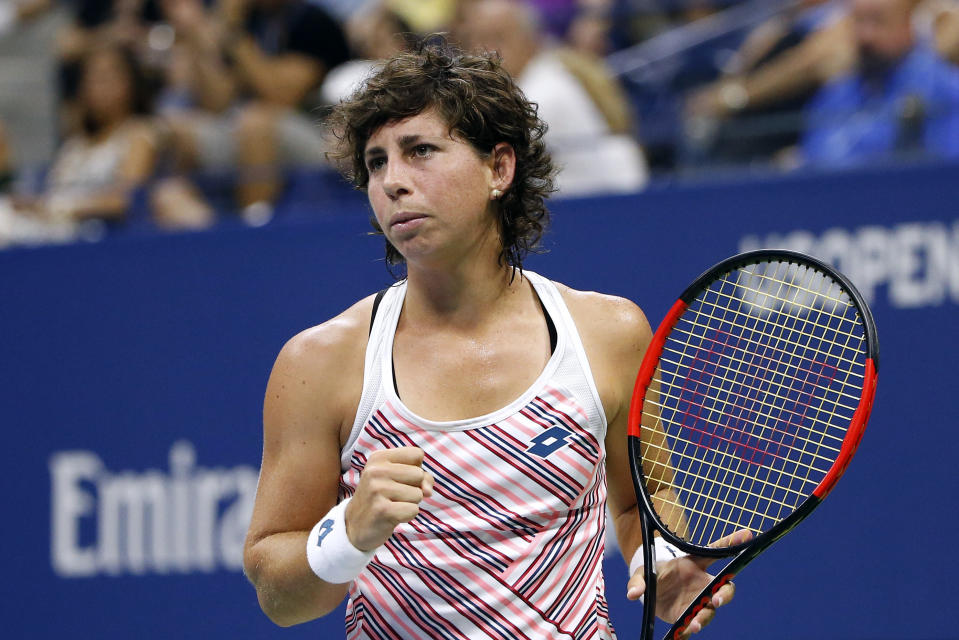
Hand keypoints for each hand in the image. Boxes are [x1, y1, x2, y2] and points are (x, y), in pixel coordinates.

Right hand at [345, 446, 433, 551]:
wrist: (354, 526)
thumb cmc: (382, 498)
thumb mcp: (398, 479)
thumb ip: (421, 477)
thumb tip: (428, 491)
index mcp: (379, 458)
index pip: (417, 454)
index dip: (416, 469)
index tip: (399, 479)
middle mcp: (375, 470)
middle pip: (419, 474)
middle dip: (414, 488)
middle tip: (394, 496)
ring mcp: (377, 490)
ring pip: (418, 494)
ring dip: (409, 503)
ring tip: (391, 505)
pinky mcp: (382, 510)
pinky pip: (413, 510)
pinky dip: (407, 516)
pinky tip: (391, 516)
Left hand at [627, 529, 752, 638]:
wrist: (651, 590)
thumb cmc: (654, 572)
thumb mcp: (643, 572)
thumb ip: (638, 580)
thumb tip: (631, 594)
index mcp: (695, 564)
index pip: (716, 552)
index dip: (732, 542)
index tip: (747, 534)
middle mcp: (702, 584)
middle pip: (724, 589)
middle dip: (724, 595)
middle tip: (715, 600)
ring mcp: (697, 601)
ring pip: (710, 611)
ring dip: (704, 617)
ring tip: (694, 623)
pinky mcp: (688, 616)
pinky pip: (693, 625)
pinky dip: (688, 630)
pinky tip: (682, 633)